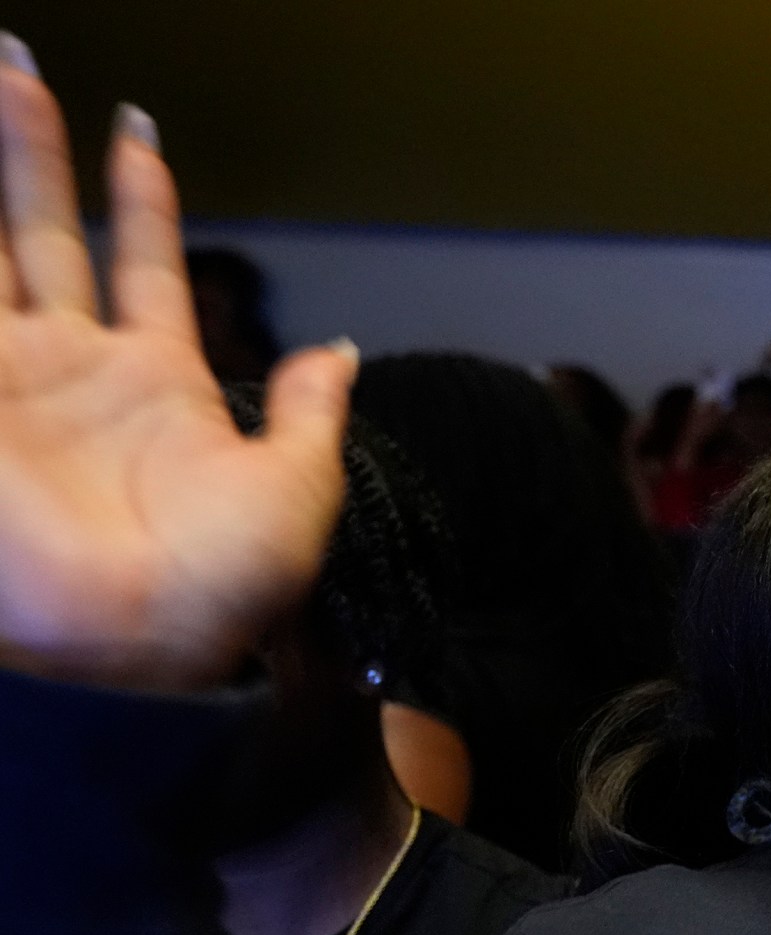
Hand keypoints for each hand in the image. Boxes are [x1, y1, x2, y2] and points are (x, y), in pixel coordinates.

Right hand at [0, 57, 355, 692]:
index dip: (141, 200)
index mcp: (158, 387)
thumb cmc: (224, 582)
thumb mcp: (299, 489)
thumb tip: (339, 354)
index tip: (138, 130)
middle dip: (30, 150)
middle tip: (13, 59)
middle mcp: (73, 372)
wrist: (144, 640)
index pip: (142, 265)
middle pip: (44, 234)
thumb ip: (309, 415)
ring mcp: (11, 380)